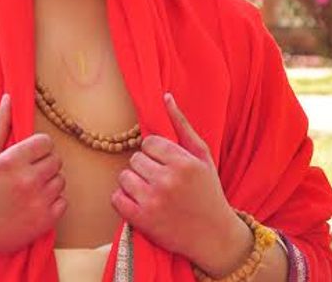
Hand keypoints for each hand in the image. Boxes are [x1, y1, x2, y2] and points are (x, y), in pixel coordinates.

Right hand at [0, 94, 65, 275]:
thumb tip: (9, 98)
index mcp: (10, 162)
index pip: (46, 142)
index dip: (38, 147)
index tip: (28, 155)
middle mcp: (27, 181)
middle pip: (56, 160)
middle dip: (44, 163)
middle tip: (28, 172)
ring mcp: (38, 202)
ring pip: (61, 180)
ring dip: (49, 182)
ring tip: (30, 188)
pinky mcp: (45, 222)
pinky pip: (63, 202)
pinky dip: (53, 202)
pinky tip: (34, 204)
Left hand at [110, 93, 251, 276]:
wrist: (215, 235)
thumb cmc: (208, 192)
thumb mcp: (202, 156)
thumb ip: (182, 125)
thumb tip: (165, 96)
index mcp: (183, 162)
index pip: (148, 143)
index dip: (154, 153)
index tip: (163, 163)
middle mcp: (167, 180)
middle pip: (135, 159)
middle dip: (144, 168)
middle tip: (158, 179)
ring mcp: (153, 201)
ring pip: (124, 177)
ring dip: (133, 183)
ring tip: (149, 191)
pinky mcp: (142, 220)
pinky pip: (116, 199)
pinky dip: (123, 200)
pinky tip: (138, 203)